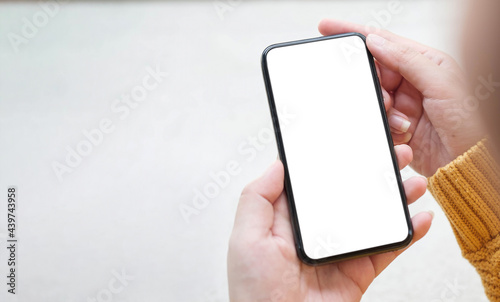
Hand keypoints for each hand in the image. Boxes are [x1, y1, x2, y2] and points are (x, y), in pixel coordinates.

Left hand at [227, 145, 431, 301]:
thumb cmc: (255, 290)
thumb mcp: (246, 238)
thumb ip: (258, 198)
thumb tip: (278, 164)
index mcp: (288, 219)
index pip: (314, 182)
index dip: (332, 161)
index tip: (351, 140)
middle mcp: (316, 231)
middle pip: (349, 195)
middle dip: (372, 173)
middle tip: (394, 153)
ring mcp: (340, 250)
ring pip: (373, 217)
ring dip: (396, 199)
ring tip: (414, 180)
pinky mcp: (358, 272)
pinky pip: (387, 250)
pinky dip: (407, 235)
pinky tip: (421, 218)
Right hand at [319, 19, 483, 176]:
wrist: (468, 162)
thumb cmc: (468, 121)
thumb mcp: (441, 82)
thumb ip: (407, 60)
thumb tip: (376, 42)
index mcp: (424, 62)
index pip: (383, 42)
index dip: (354, 34)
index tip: (328, 28)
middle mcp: (411, 81)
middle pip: (374, 73)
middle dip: (373, 86)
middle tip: (385, 101)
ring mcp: (403, 103)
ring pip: (373, 98)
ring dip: (384, 111)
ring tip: (404, 122)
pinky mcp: (397, 125)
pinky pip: (377, 120)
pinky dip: (387, 127)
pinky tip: (405, 133)